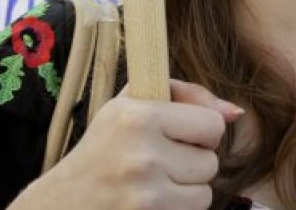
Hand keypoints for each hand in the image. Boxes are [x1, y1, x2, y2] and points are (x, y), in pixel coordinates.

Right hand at [10, 79, 243, 209]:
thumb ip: (186, 97)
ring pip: (205, 192)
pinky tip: (151, 202)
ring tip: (154, 183)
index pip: (213, 125)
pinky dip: (178, 209)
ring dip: (187, 191)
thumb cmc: (103, 148)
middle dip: (191, 164)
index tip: (176, 136)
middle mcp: (142, 152)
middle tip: (159, 162)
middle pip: (211, 161)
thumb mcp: (131, 105)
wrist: (60, 203)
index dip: (199, 132)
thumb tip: (235, 112)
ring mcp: (145, 191)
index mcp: (138, 114)